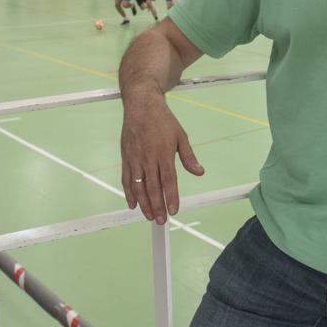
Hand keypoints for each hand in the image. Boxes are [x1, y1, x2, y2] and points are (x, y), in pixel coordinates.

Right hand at [120, 90, 204, 223]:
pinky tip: (133, 204)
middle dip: (157, 206)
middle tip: (160, 221)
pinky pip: (126, 179)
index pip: (168, 181)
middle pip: (152, 188)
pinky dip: (129, 193)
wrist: (141, 106)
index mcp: (164, 154)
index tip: (174, 210)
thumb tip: (199, 172)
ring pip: (138, 187)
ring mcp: (135, 159)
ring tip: (149, 216)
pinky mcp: (126, 158)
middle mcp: (148, 158)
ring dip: (143, 203)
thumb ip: (189, 157)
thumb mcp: (181, 136)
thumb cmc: (163, 120)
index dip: (171, 197)